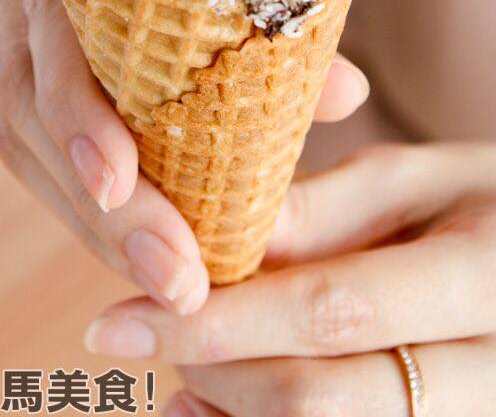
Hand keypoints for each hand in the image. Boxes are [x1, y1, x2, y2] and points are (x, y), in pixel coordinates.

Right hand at [0, 0, 369, 315]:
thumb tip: (342, 95)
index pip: (47, 22)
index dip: (81, 115)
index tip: (128, 191)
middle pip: (21, 96)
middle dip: (97, 202)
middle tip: (173, 275)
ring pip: (10, 123)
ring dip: (83, 211)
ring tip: (159, 272)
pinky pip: (14, 118)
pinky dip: (71, 180)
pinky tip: (121, 226)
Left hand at [84, 142, 495, 415]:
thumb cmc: (485, 202)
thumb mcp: (417, 181)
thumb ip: (322, 214)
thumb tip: (211, 244)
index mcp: (482, 277)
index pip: (331, 312)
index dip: (218, 323)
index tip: (115, 322)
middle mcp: (490, 374)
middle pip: (321, 400)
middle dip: (215, 369)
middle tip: (146, 334)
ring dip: (233, 415)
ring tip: (179, 377)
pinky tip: (216, 414)